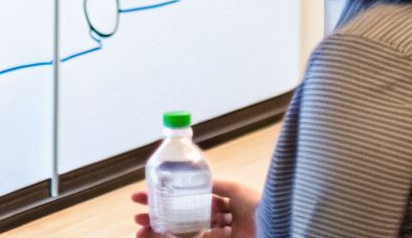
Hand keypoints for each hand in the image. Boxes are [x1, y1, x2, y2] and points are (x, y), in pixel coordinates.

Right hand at [131, 178, 259, 237]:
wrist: (275, 223)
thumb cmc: (259, 205)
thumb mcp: (236, 190)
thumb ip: (215, 186)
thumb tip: (195, 179)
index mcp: (221, 206)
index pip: (188, 202)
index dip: (168, 200)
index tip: (146, 197)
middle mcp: (216, 222)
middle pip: (180, 220)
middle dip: (158, 218)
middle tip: (136, 217)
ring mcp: (216, 235)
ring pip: (181, 234)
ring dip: (159, 232)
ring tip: (139, 231)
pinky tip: (156, 236)